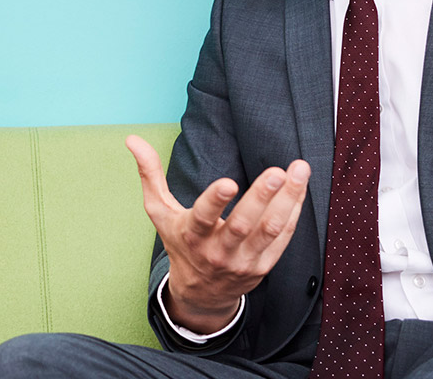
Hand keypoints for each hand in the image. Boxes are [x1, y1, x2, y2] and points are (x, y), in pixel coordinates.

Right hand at [126, 135, 309, 331]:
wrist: (201, 293)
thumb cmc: (180, 243)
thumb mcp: (160, 212)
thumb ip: (150, 174)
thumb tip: (133, 139)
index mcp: (191, 235)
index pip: (203, 217)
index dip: (215, 201)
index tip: (229, 182)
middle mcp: (218, 251)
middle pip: (243, 224)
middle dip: (262, 197)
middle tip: (278, 172)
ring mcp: (243, 261)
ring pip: (270, 230)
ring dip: (288, 199)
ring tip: (299, 170)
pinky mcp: (263, 266)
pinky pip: (283, 238)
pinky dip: (293, 211)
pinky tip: (300, 188)